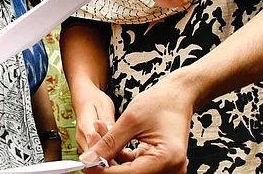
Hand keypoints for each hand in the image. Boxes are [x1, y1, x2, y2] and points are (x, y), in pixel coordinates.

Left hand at [80, 75, 194, 172]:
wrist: (178, 96)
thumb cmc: (160, 103)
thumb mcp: (131, 120)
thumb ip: (109, 142)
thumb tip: (88, 159)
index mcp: (167, 159)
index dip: (103, 171)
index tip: (85, 163)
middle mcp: (171, 169)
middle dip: (107, 162)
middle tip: (90, 145)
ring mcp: (166, 168)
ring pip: (130, 171)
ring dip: (111, 157)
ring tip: (98, 133)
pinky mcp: (159, 164)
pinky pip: (135, 166)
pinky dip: (120, 154)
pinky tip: (108, 138)